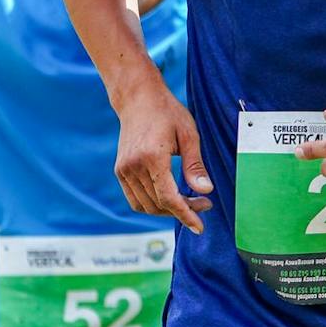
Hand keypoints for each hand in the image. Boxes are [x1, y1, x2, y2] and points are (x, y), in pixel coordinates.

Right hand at [114, 81, 214, 233]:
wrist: (138, 99)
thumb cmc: (167, 113)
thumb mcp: (189, 135)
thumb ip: (195, 166)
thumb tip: (205, 191)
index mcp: (152, 157)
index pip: (169, 198)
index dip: (185, 215)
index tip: (199, 227)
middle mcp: (133, 166)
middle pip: (159, 204)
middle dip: (183, 210)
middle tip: (203, 203)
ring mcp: (123, 170)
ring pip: (146, 206)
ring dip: (168, 210)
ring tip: (189, 200)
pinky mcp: (120, 171)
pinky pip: (135, 199)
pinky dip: (152, 204)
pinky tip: (170, 197)